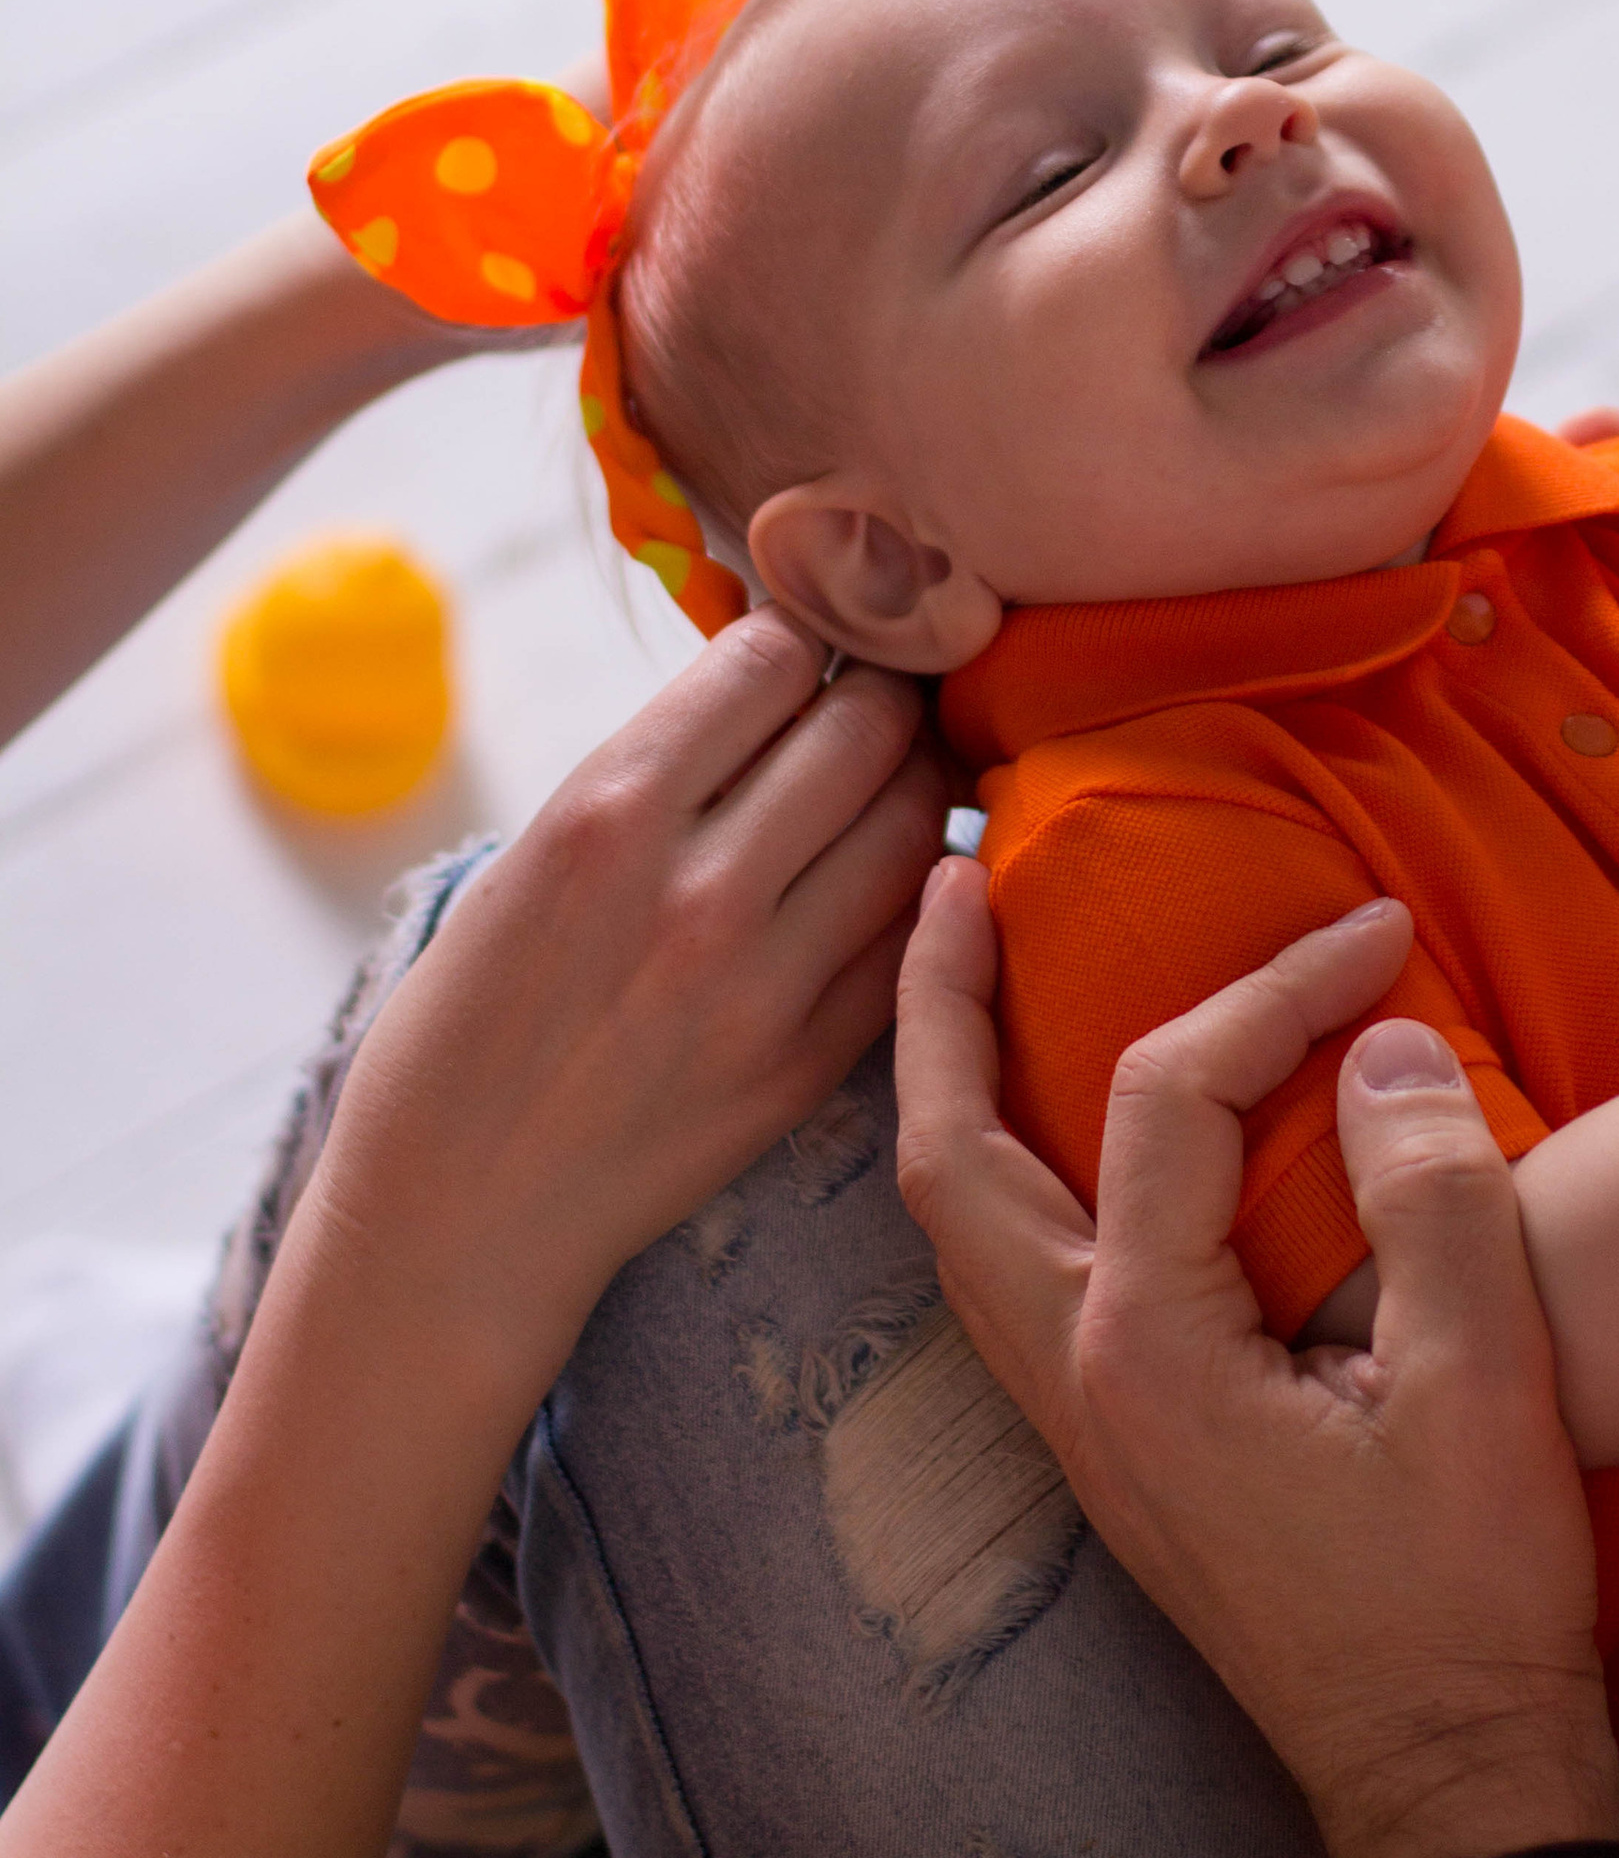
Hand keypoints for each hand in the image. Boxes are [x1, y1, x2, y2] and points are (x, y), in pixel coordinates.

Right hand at [309, 613, 945, 1391]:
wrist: (458, 1214)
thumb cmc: (469, 1022)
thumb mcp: (523, 859)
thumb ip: (651, 773)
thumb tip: (770, 685)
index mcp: (605, 817)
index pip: (772, 660)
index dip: (793, 643)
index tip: (792, 659)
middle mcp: (699, 890)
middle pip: (869, 726)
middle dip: (876, 694)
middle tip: (866, 706)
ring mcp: (767, 984)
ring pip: (918, 822)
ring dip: (914, 782)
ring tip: (886, 786)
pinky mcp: (812, 1063)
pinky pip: (914, 936)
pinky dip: (920, 889)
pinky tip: (893, 880)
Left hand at [896, 869, 1618, 1857]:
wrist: (1441, 1779)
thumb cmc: (1469, 1594)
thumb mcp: (1483, 1381)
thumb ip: (1429, 1194)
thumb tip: (1377, 1045)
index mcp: (1145, 1350)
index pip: (1169, 1098)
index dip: (1275, 991)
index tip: (1381, 936)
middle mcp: (1071, 1381)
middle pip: (943, 1155)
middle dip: (936, 1002)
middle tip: (955, 876)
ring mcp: (1076, 1425)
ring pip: (957, 1221)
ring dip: (949, 1084)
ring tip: (972, 973)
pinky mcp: (1110, 1447)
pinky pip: (1008, 1271)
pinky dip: (1003, 1166)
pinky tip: (1058, 1129)